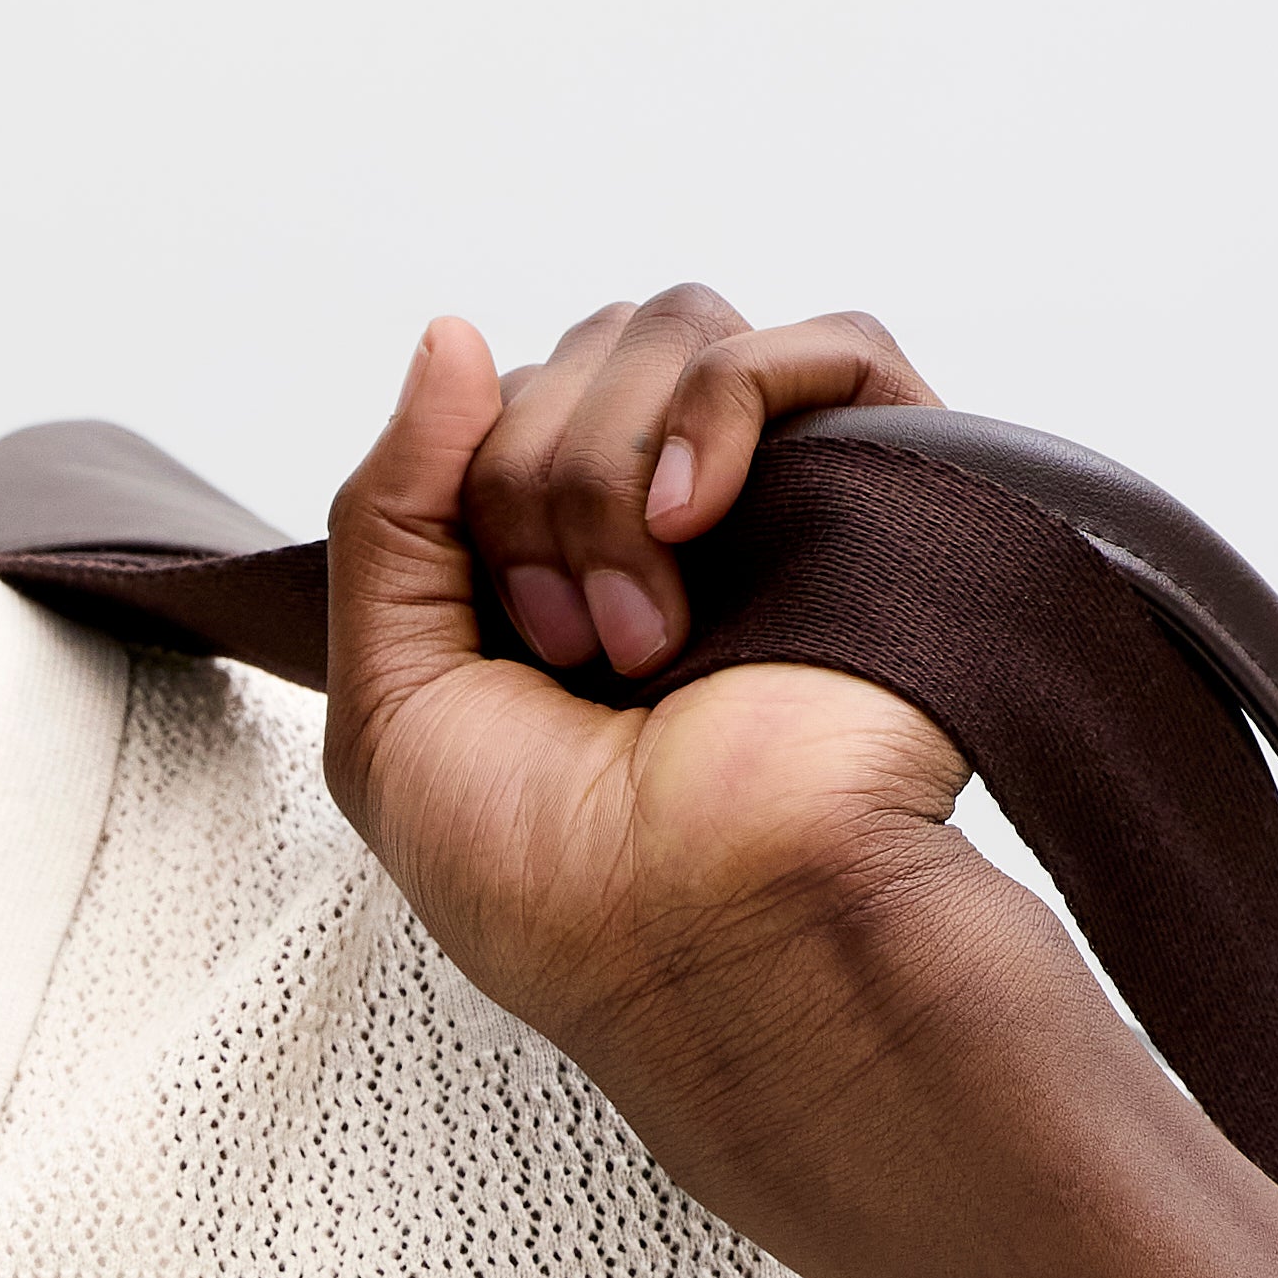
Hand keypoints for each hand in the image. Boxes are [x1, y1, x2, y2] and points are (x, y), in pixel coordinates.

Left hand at [321, 288, 971, 1132]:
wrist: (704, 946)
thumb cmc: (556, 887)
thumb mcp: (390, 705)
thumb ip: (385, 512)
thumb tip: (447, 337)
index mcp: (559, 569)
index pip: (494, 406)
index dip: (463, 489)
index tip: (501, 640)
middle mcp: (671, 524)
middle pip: (574, 354)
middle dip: (527, 488)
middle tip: (568, 650)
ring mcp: (783, 501)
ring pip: (672, 331)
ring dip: (608, 475)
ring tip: (641, 634)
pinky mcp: (892, 489)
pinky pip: (824, 344)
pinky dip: (725, 408)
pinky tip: (694, 524)